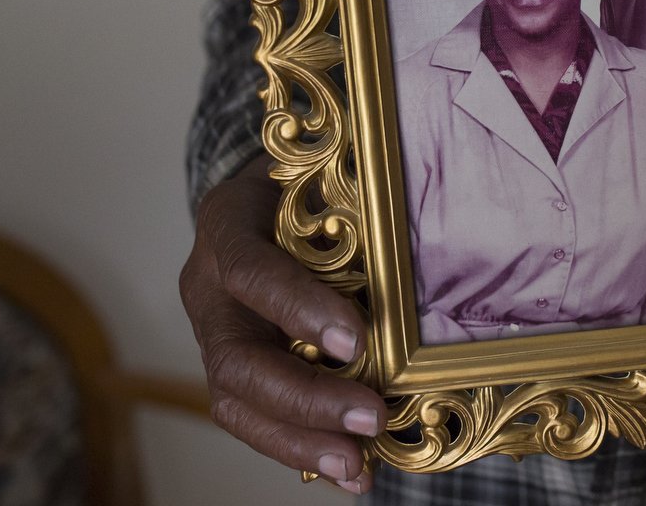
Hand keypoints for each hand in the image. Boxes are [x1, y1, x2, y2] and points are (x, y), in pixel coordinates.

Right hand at [179, 160, 384, 493]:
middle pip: (237, 360)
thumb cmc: (305, 180)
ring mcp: (214, 334)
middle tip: (368, 418)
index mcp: (228, 225)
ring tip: (357, 465)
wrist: (263, 193)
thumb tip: (439, 236)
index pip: (251, 272)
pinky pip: (257, 419)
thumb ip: (353, 207)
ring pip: (239, 404)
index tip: (354, 339)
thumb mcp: (322, 175)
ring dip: (301, 441)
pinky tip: (352, 471)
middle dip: (305, 399)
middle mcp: (207, 287)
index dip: (297, 308)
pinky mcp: (232, 370)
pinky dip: (304, 449)